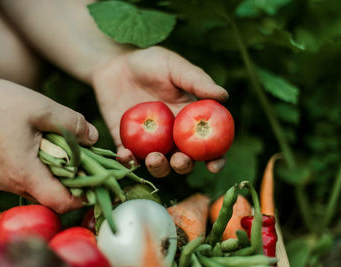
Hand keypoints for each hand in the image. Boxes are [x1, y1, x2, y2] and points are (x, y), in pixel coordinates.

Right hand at [0, 70, 97, 212]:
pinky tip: (48, 150)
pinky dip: (42, 170)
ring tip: (70, 154)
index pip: (60, 202)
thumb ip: (73, 124)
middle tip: (89, 163)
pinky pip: (26, 179)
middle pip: (52, 197)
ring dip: (57, 175)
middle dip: (74, 183)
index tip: (97, 180)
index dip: (83, 196)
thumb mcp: (42, 108)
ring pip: (39, 188)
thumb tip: (94, 138)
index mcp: (24, 173)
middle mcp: (11, 183)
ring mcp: (1, 180)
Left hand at [91, 46, 228, 176]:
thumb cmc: (150, 63)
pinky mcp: (126, 142)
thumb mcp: (175, 68)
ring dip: (158, 168)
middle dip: (183, 166)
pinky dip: (128, 161)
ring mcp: (149, 141)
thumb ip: (198, 82)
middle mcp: (171, 136)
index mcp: (189, 121)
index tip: (214, 166)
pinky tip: (126, 154)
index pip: (207, 145)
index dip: (215, 158)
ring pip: (158, 165)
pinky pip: (129, 158)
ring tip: (154, 158)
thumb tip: (225, 96)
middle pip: (182, 160)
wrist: (115, 62)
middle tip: (179, 160)